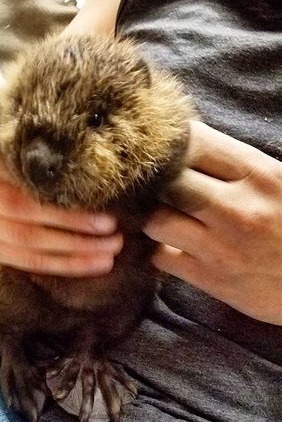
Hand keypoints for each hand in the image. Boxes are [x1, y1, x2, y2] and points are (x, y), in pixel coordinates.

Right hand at [0, 140, 122, 276]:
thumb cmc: (28, 143)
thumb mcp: (37, 132)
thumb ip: (54, 143)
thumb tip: (100, 162)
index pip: (23, 178)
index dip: (62, 199)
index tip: (107, 212)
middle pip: (22, 212)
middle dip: (72, 229)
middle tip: (113, 235)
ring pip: (22, 242)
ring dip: (69, 252)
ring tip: (108, 254)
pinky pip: (20, 261)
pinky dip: (57, 265)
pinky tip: (89, 265)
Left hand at [144, 121, 281, 324]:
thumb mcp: (280, 183)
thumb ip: (238, 166)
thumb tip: (188, 147)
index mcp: (259, 175)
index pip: (194, 143)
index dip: (172, 145)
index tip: (166, 152)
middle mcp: (236, 208)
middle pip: (166, 181)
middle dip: (156, 182)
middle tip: (156, 187)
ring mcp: (220, 246)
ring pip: (154, 220)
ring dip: (152, 217)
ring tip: (163, 217)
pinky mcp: (209, 279)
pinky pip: (160, 257)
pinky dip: (158, 250)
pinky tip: (171, 247)